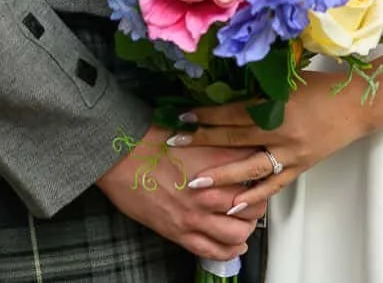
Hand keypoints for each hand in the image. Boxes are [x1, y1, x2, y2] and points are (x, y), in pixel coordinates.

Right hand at [95, 123, 267, 259]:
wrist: (119, 156)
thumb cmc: (149, 140)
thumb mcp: (192, 131)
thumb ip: (218, 140)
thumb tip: (237, 141)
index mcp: (216, 162)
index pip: (256, 171)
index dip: (263, 172)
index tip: (262, 172)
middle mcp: (210, 191)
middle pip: (253, 205)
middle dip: (258, 203)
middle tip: (255, 199)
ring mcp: (195, 214)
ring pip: (238, 232)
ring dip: (246, 228)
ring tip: (244, 222)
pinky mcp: (180, 231)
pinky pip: (213, 250)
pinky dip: (229, 251)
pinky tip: (235, 246)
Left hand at [173, 70, 374, 210]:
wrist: (356, 105)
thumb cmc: (322, 86)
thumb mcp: (288, 81)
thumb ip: (260, 91)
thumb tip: (226, 93)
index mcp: (278, 105)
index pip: (234, 112)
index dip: (208, 114)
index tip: (183, 116)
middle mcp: (282, 131)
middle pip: (236, 138)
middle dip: (203, 141)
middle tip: (176, 144)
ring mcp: (292, 153)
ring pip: (251, 167)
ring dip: (221, 175)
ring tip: (196, 183)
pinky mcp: (301, 166)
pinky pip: (274, 184)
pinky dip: (254, 195)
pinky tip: (234, 203)